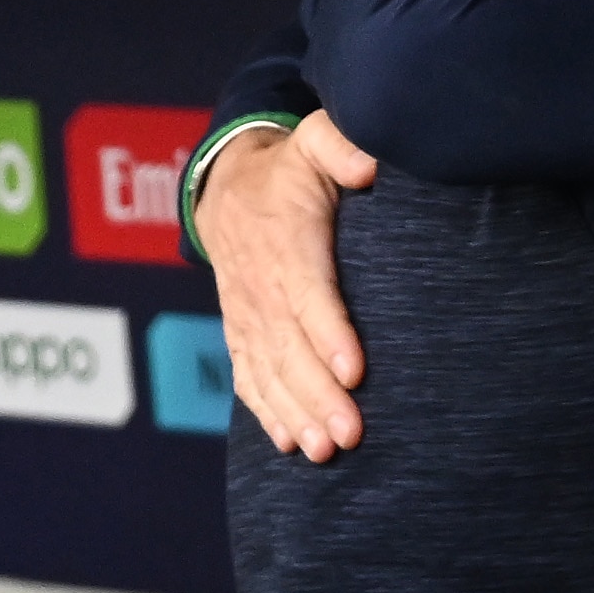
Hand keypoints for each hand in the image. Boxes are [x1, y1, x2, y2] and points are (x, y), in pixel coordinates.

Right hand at [195, 112, 377, 460]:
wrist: (223, 187)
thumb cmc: (289, 167)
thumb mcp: (315, 140)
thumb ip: (340, 145)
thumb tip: (369, 166)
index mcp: (284, 240)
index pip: (308, 292)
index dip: (329, 333)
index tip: (355, 370)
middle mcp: (259, 285)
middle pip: (289, 347)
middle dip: (318, 394)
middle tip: (350, 434)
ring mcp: (245, 314)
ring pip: (268, 370)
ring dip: (296, 413)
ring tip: (325, 451)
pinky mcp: (240, 331)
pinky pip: (248, 376)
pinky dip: (267, 411)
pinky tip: (290, 442)